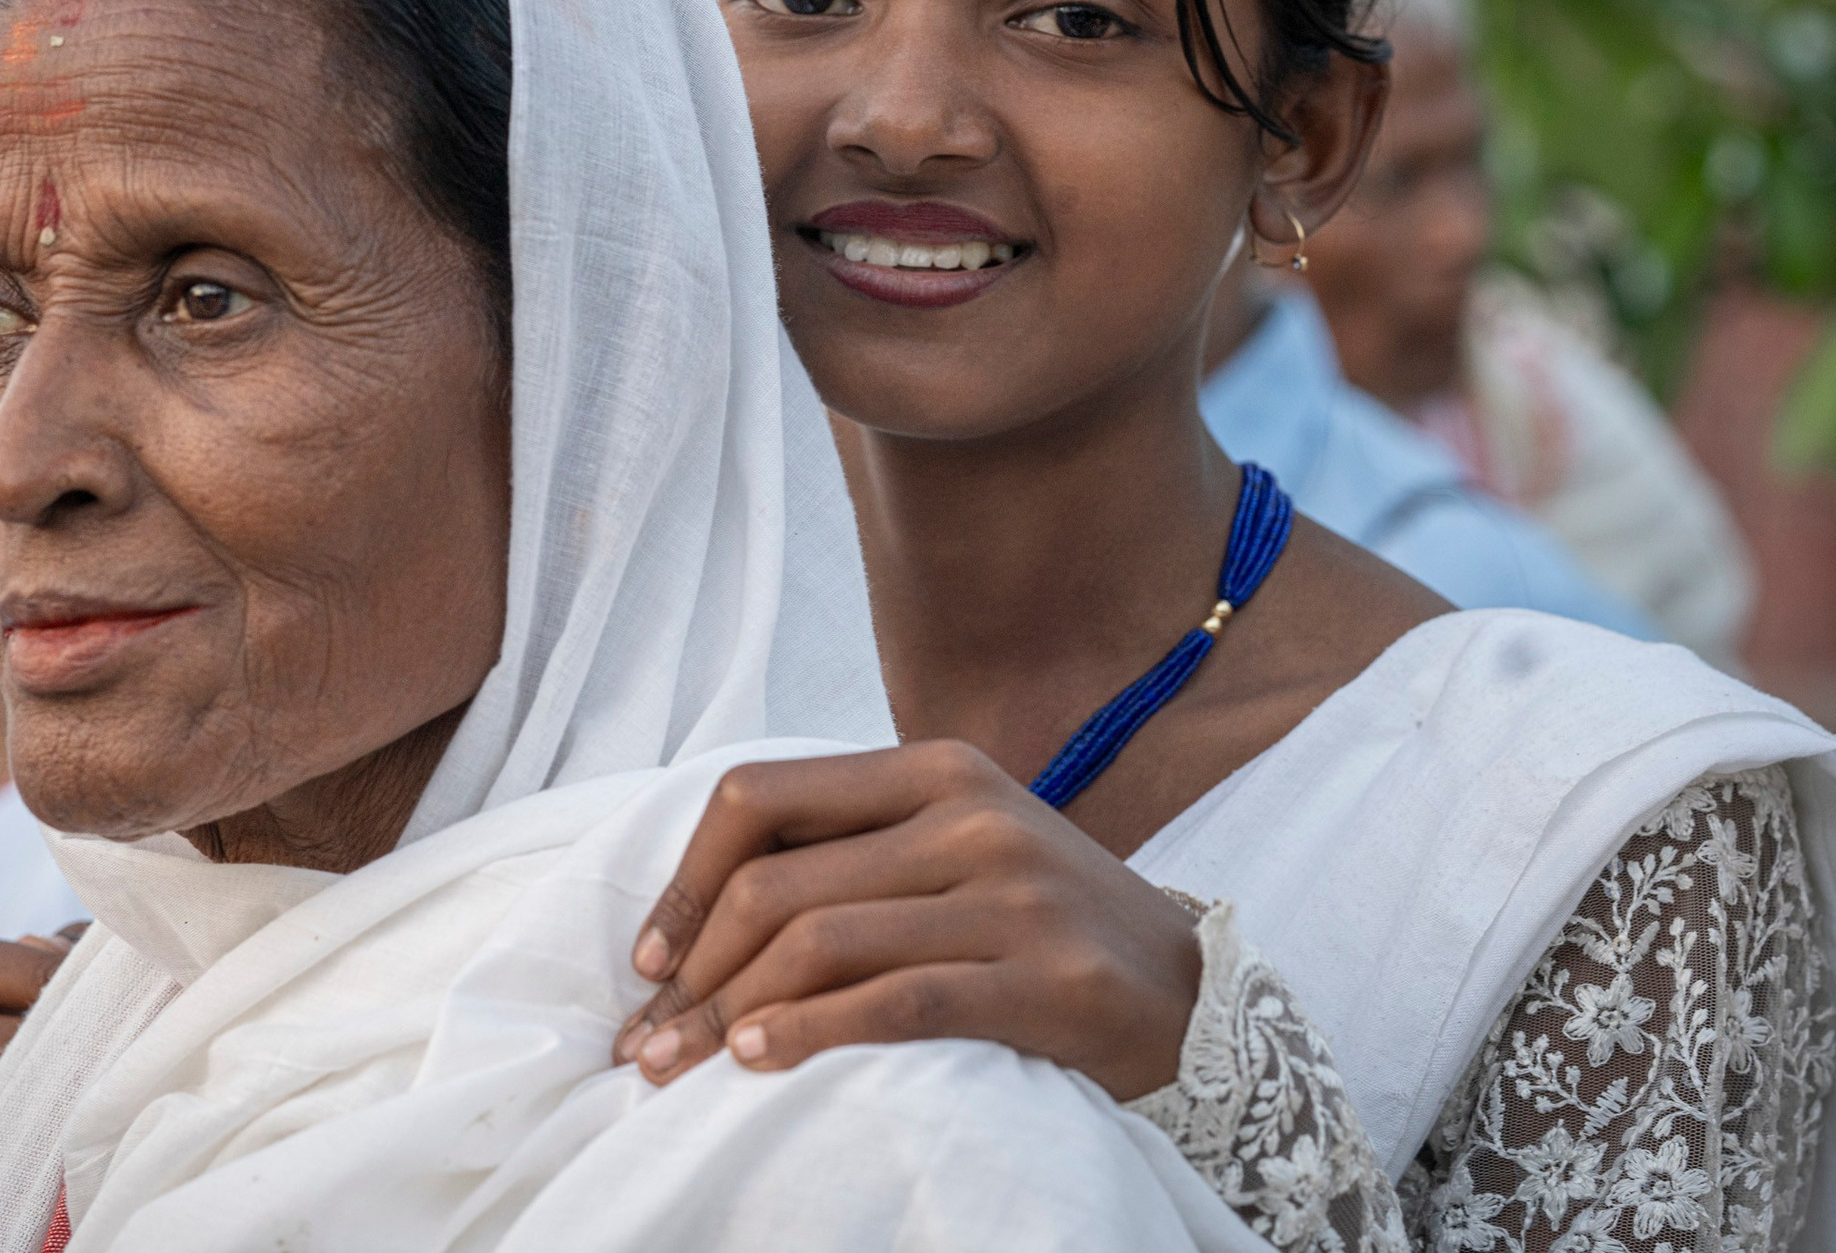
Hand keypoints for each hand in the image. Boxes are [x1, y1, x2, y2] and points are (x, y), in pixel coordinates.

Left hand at [611, 742, 1201, 1100]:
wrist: (1191, 996)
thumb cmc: (1044, 924)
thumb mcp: (957, 848)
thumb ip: (855, 852)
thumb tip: (703, 906)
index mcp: (936, 769)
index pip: (762, 795)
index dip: (686, 877)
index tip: (649, 953)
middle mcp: (971, 815)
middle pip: (777, 884)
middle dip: (692, 972)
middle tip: (644, 1041)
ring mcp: (1014, 893)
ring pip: (821, 944)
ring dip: (728, 1016)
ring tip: (678, 1067)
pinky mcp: (1045, 978)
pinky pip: (894, 1003)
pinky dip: (809, 1034)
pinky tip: (760, 1063)